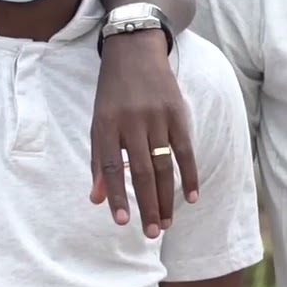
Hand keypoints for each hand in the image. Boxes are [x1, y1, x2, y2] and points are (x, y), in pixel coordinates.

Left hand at [89, 31, 198, 237]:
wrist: (134, 52)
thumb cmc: (112, 94)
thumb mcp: (97, 122)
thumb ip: (99, 161)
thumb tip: (96, 199)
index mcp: (106, 126)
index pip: (113, 168)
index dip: (117, 196)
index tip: (122, 222)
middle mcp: (131, 123)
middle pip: (142, 172)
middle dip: (147, 205)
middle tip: (151, 233)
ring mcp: (157, 118)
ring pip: (164, 166)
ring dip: (166, 197)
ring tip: (166, 223)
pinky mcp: (178, 114)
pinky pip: (185, 150)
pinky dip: (189, 175)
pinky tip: (190, 197)